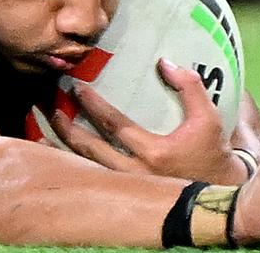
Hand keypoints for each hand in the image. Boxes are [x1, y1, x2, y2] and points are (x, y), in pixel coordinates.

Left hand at [48, 58, 248, 183]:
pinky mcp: (124, 194)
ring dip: (64, 147)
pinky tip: (55, 153)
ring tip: (45, 128)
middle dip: (67, 128)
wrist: (214, 197)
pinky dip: (71, 166)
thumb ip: (190, 86)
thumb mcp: (209, 117)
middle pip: (92, 150)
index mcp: (155, 152)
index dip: (93, 105)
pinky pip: (90, 179)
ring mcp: (128, 187)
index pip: (115, 125)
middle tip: (51, 107)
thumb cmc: (211, 152)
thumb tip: (164, 62)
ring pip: (86, 168)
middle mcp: (136, 173)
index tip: (77, 87)